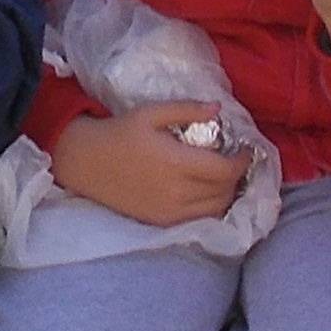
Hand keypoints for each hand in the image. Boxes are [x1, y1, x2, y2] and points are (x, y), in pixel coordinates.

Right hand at [50, 99, 251, 225]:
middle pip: (224, 191)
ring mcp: (168, 211)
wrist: (85, 162)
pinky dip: (210, 207)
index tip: (245, 149)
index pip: (225, 170)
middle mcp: (176, 192)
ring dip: (227, 193)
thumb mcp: (151, 113)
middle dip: (237, 176)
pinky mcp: (160, 221)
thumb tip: (219, 108)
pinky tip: (207, 193)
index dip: (242, 161)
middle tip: (236, 161)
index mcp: (176, 163)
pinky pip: (198, 219)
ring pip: (215, 209)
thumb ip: (187, 110)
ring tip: (224, 177)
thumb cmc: (119, 133)